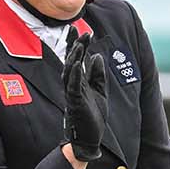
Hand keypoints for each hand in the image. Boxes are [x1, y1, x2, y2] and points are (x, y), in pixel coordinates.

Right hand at [62, 28, 106, 161]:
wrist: (90, 139)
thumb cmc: (93, 117)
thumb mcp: (100, 92)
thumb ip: (98, 75)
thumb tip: (97, 56)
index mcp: (78, 82)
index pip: (76, 59)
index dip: (76, 44)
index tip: (79, 29)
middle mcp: (72, 85)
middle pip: (70, 60)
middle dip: (75, 45)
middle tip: (80, 30)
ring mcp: (72, 93)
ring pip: (69, 71)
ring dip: (74, 57)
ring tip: (80, 43)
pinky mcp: (74, 103)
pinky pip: (73, 86)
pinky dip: (75, 74)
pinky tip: (77, 64)